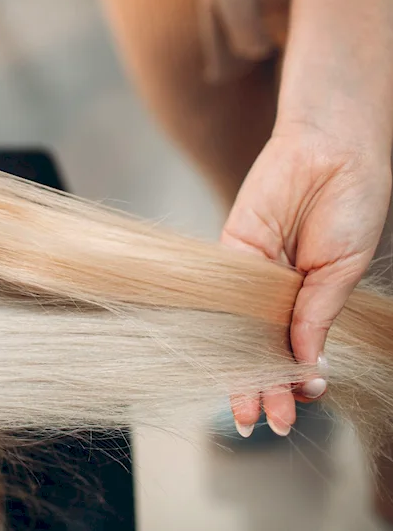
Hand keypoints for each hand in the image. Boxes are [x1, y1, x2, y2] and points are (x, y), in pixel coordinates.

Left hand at [222, 124, 391, 436]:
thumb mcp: (341, 268)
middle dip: (265, 387)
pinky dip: (230, 327)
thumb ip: (318, 312)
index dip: (296, 379)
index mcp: (309, 295)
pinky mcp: (229, 251)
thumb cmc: (350, 203)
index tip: (301, 404)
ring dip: (243, 371)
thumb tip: (308, 362)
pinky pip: (225, 294)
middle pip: (263, 346)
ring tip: (249, 411)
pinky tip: (236, 359)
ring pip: (240, 331)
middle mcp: (276, 290)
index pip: (296, 348)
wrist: (332, 150)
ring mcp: (250, 274)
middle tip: (267, 424)